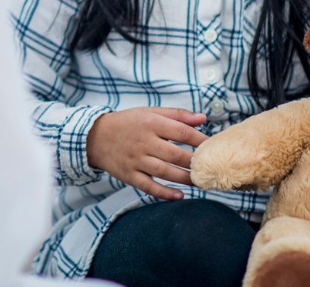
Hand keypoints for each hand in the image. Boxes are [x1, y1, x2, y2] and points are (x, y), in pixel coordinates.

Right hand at [86, 107, 209, 199]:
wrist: (95, 136)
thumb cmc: (128, 123)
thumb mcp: (150, 112)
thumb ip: (177, 115)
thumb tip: (203, 119)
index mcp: (151, 123)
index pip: (181, 132)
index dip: (200, 140)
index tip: (214, 147)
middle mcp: (144, 141)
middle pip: (175, 154)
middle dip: (195, 163)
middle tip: (211, 168)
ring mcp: (136, 160)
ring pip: (164, 172)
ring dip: (185, 178)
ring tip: (200, 181)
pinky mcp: (129, 175)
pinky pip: (148, 186)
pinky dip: (164, 193)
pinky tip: (180, 196)